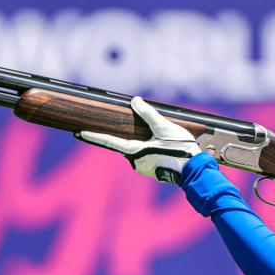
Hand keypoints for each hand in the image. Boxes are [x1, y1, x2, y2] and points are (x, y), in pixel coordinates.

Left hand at [78, 96, 199, 183]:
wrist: (194, 171)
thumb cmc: (180, 150)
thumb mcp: (164, 128)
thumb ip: (148, 114)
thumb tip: (135, 101)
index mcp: (135, 152)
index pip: (110, 142)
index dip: (94, 136)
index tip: (79, 133)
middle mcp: (136, 163)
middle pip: (128, 146)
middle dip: (135, 138)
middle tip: (153, 136)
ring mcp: (144, 170)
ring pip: (138, 152)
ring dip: (146, 146)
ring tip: (165, 143)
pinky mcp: (152, 173)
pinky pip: (147, 160)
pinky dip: (153, 153)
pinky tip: (166, 150)